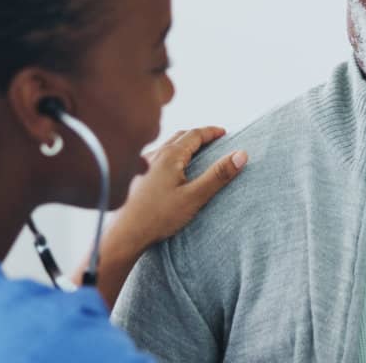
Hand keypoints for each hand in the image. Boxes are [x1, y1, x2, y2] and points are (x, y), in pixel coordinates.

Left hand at [115, 126, 247, 244]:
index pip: (195, 134)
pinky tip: (171, 168)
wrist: (125, 233)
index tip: (224, 133)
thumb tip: (241, 155)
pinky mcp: (137, 175)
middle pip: (180, 136)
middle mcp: (154, 154)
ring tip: (194, 152)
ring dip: (183, 144)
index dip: (212, 132)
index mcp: (170, 155)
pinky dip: (171, 153)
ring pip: (167, 145)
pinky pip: (157, 156)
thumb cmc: (159, 216)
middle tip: (213, 140)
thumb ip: (218, 175)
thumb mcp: (194, 196)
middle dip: (198, 135)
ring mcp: (143, 164)